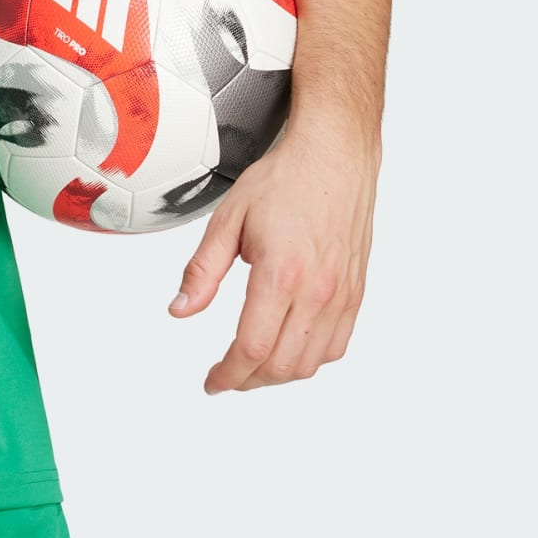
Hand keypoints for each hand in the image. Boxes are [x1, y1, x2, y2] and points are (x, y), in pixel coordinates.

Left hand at [166, 116, 378, 391]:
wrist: (334, 155)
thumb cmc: (285, 179)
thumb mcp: (228, 220)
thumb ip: (202, 271)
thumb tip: (181, 310)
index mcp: (281, 273)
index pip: (252, 348)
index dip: (228, 374)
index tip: (213, 381)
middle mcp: (318, 290)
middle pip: (282, 365)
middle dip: (248, 379)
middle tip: (226, 375)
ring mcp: (342, 294)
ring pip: (311, 362)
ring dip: (279, 374)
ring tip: (252, 366)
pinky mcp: (356, 291)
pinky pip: (336, 345)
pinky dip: (310, 359)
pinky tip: (288, 348)